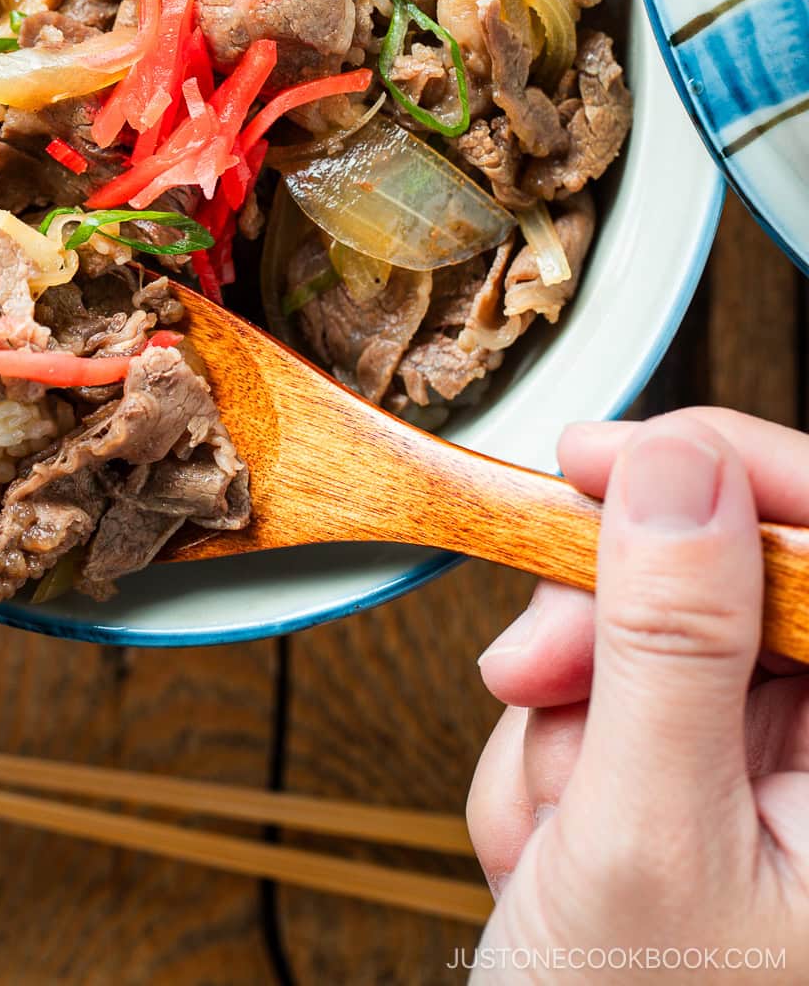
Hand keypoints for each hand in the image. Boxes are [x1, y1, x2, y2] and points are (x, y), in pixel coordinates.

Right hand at [466, 408, 808, 982]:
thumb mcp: (640, 843)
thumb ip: (672, 645)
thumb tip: (682, 469)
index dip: (733, 475)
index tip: (606, 457)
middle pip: (733, 587)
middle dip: (609, 632)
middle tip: (532, 676)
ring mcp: (781, 779)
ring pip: (653, 644)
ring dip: (567, 726)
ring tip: (546, 846)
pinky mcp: (712, 786)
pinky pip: (618, 704)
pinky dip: (558, 762)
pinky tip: (549, 858)